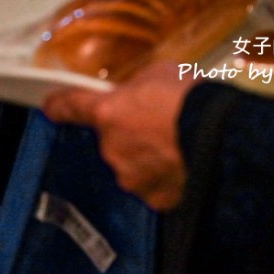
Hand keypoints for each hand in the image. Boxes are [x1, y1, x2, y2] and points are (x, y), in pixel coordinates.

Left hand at [42, 62, 195, 210]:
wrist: (222, 135)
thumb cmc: (192, 98)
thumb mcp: (158, 75)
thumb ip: (137, 88)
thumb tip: (138, 95)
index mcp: (107, 113)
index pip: (72, 107)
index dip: (60, 106)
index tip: (51, 108)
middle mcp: (112, 149)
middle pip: (113, 141)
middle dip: (131, 134)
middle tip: (161, 125)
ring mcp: (132, 177)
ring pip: (134, 167)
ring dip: (149, 158)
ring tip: (179, 146)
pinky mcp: (156, 199)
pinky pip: (155, 187)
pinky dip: (167, 179)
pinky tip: (186, 166)